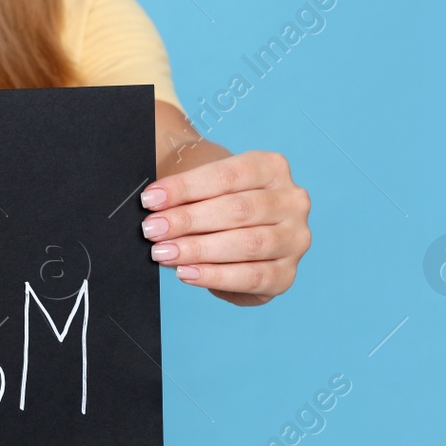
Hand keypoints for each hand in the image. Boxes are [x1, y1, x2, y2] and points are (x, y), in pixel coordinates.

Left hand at [138, 150, 309, 305]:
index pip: (226, 176)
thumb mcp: (199, 183)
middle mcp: (292, 201)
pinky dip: (216, 277)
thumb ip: (181, 193)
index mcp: (272, 167)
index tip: (150, 200)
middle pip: (238, 210)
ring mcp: (295, 239)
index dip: (186, 188)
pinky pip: (252, 278)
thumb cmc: (211, 196)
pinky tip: (186, 273)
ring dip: (199, 250)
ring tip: (164, 252)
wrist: (230, 219)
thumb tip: (153, 211)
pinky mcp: (287, 274)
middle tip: (153, 230)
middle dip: (188, 221)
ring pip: (248, 245)